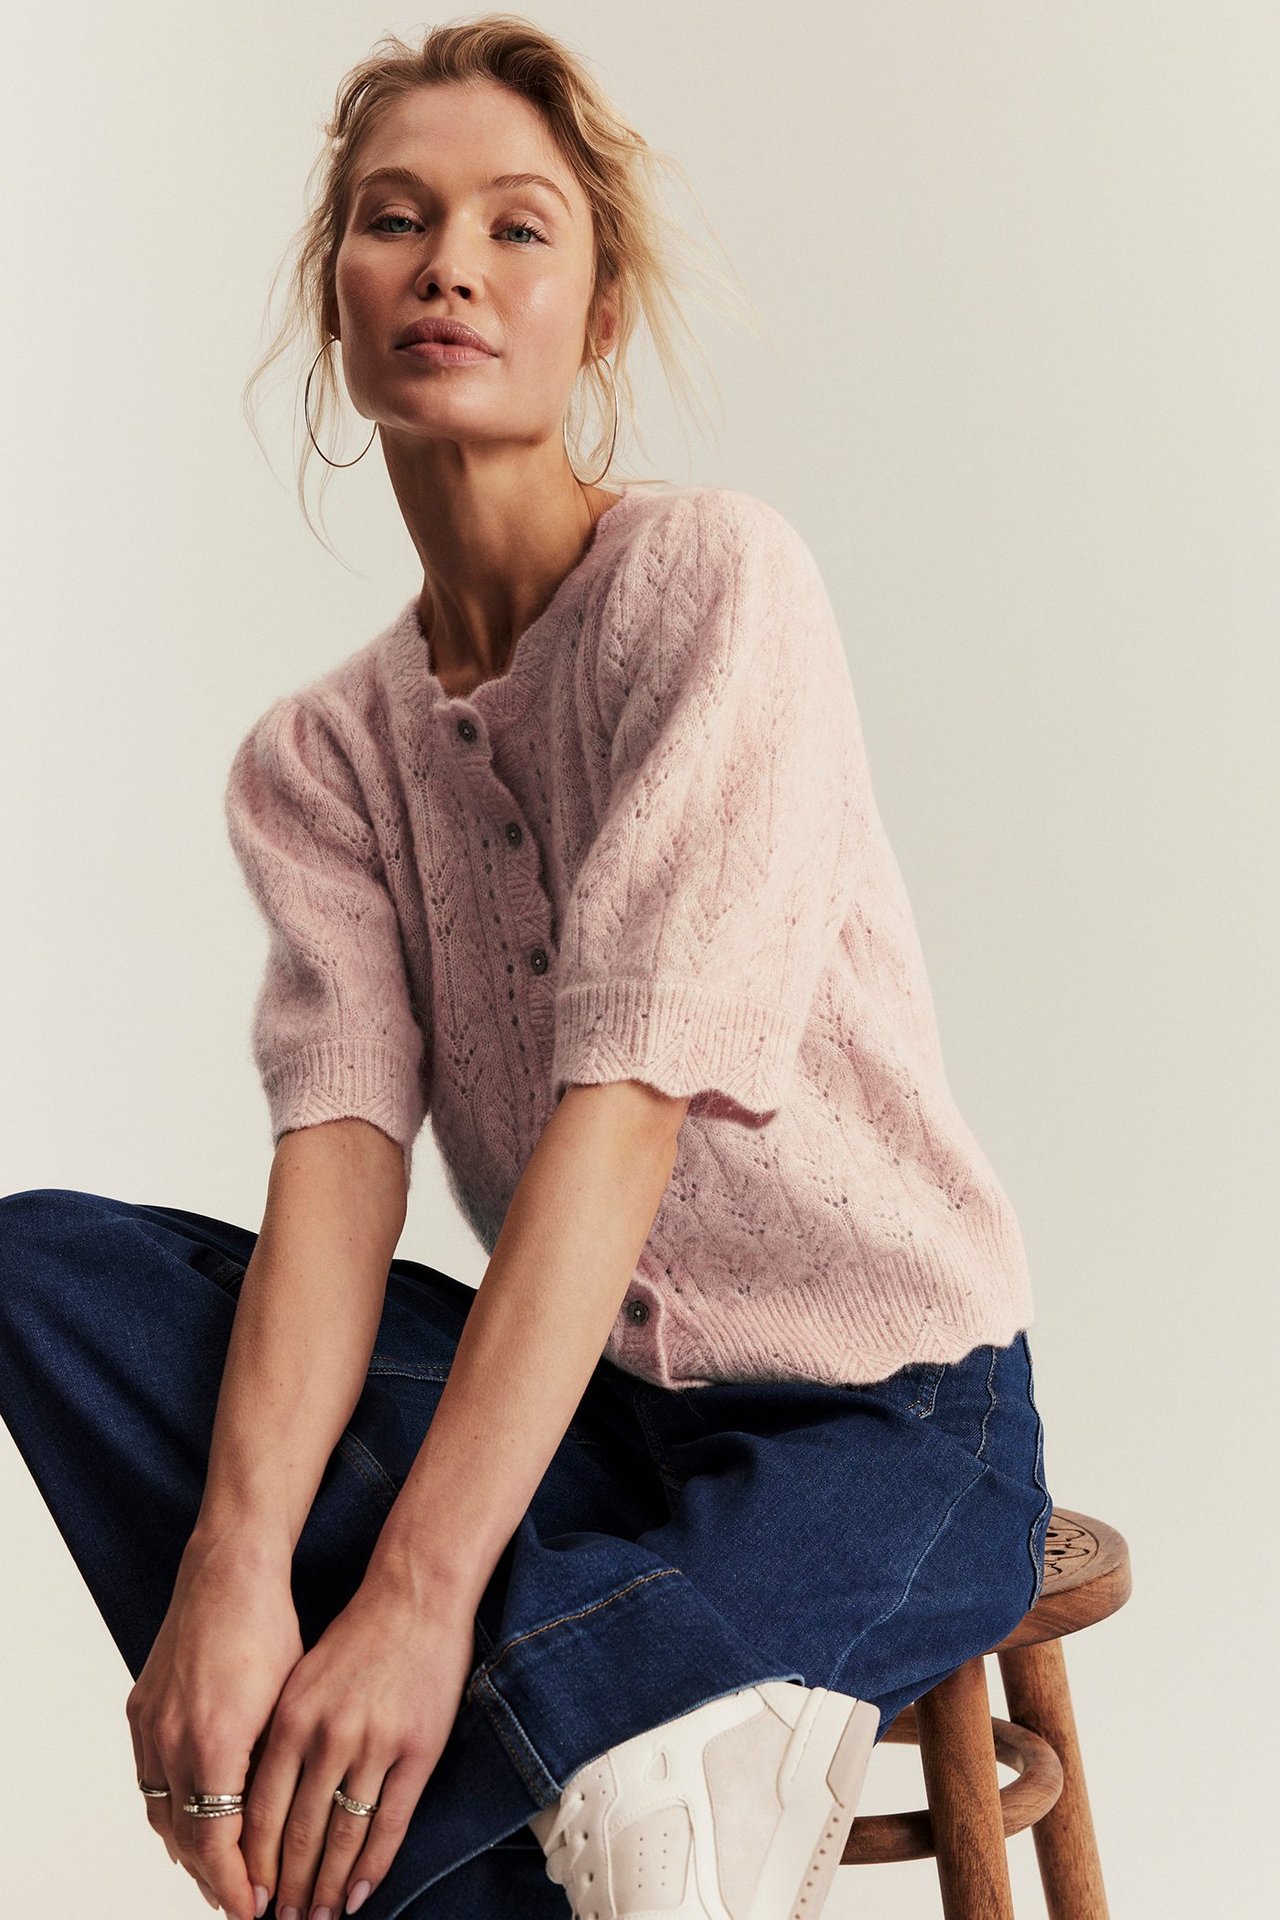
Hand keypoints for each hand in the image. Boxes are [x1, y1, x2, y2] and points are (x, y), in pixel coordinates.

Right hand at [125, 1529, 303, 1919]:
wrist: (229, 1571)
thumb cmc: (271, 1630)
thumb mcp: (287, 1705)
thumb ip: (275, 1770)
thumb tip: (284, 1829)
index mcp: (215, 1744)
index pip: (218, 1844)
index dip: (236, 1884)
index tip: (257, 1909)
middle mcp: (173, 1741)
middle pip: (186, 1839)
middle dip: (213, 1878)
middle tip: (241, 1904)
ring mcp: (150, 1726)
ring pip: (162, 1814)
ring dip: (189, 1850)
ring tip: (219, 1876)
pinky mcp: (140, 1710)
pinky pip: (148, 1781)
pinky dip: (169, 1811)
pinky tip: (191, 1822)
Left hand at [239, 1565, 476, 1919]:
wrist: (415, 1595)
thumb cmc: (357, 1635)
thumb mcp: (299, 1680)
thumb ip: (280, 1737)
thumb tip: (258, 1802)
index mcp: (290, 1718)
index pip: (258, 1810)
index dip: (251, 1862)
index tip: (245, 1897)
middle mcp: (326, 1735)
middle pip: (298, 1831)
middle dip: (287, 1886)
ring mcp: (373, 1742)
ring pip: (343, 1834)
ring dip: (329, 1885)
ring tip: (320, 1917)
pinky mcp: (417, 1748)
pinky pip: (390, 1820)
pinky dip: (374, 1864)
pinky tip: (362, 1892)